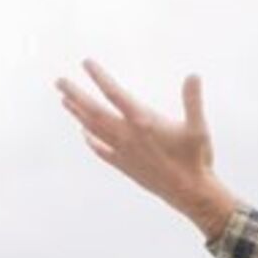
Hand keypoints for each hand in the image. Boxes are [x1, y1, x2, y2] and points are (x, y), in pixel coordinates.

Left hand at [56, 60, 237, 239]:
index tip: (86, 63)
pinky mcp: (125, 165)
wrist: (189, 193)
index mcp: (143, 122)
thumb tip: (193, 76)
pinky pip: (101, 150)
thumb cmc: (196, 159)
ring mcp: (123, 152)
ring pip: (94, 129)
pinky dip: (90, 140)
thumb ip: (193, 101)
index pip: (115, 94)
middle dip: (76, 94)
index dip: (99, 77)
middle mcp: (128, 136)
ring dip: (78, 114)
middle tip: (59, 81)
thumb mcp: (198, 128)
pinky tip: (83, 133)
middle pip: (94, 111)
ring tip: (64, 101)